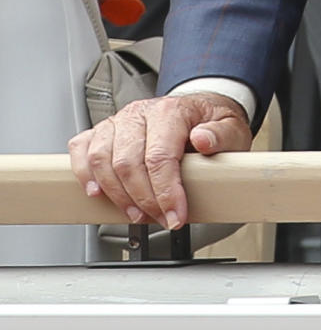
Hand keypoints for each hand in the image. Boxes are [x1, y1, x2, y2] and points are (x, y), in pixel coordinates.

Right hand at [68, 93, 251, 230]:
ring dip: (116, 194)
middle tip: (161, 219)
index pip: (159, 156)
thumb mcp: (230, 127)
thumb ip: (220, 135)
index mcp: (170, 111)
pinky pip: (82, 149)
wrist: (197, 110)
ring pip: (101, 159)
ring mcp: (118, 121)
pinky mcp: (103, 131)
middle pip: (127, 163)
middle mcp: (139, 113)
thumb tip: (204, 140)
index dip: (165, 192)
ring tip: (136, 214)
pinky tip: (97, 192)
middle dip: (143, 200)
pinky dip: (84, 173)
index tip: (176, 216)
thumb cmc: (210, 122)